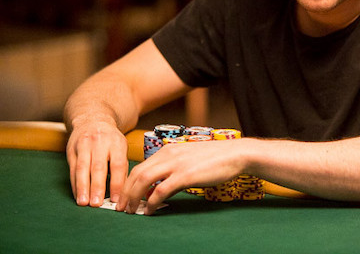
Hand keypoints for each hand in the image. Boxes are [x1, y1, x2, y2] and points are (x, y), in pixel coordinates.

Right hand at [66, 116, 128, 206]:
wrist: (92, 119)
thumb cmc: (110, 139)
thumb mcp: (121, 147)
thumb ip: (122, 167)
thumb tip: (123, 192)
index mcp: (116, 142)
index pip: (117, 164)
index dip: (117, 183)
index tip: (117, 199)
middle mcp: (99, 142)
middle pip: (98, 167)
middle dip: (97, 187)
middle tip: (96, 204)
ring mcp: (83, 145)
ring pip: (82, 168)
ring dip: (82, 187)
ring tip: (83, 203)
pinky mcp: (71, 149)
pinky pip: (72, 169)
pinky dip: (75, 184)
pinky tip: (77, 195)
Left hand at [117, 139, 246, 214]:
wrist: (235, 154)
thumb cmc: (215, 158)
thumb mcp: (189, 159)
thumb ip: (173, 170)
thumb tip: (161, 188)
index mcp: (168, 150)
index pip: (139, 167)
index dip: (128, 184)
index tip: (124, 197)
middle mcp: (168, 155)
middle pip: (137, 173)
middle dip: (125, 192)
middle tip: (122, 208)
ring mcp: (176, 164)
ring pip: (144, 180)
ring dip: (134, 197)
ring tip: (131, 211)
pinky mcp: (185, 175)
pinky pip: (161, 190)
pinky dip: (152, 202)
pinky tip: (150, 210)